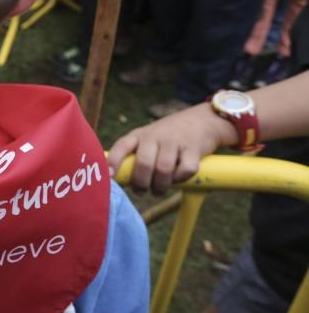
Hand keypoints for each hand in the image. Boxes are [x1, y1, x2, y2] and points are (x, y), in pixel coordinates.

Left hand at [107, 103, 235, 194]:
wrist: (202, 121)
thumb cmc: (167, 138)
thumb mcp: (147, 139)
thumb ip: (135, 156)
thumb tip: (121, 182)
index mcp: (139, 135)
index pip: (122, 146)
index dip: (114, 161)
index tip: (110, 176)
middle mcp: (154, 136)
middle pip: (143, 163)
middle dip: (141, 183)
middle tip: (141, 191)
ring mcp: (174, 141)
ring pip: (163, 170)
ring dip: (160, 186)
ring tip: (158, 190)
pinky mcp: (193, 148)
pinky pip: (185, 170)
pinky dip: (180, 179)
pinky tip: (178, 178)